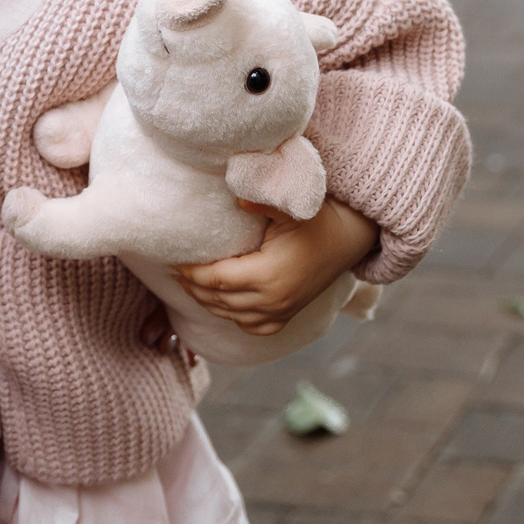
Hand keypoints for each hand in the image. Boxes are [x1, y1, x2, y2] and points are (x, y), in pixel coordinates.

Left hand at [169, 197, 378, 337]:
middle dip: (192, 286)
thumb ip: (261, 202)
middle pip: (217, 299)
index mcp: (268, 275)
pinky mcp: (286, 317)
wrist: (350, 239)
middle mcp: (272, 301)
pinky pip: (250, 326)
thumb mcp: (292, 207)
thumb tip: (236, 197)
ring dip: (206, 301)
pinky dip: (231, 316)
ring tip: (188, 283)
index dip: (191, 272)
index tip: (173, 259)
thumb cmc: (319, 219)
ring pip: (229, 314)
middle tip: (173, 270)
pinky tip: (219, 302)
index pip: (215, 279)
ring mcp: (280, 313)